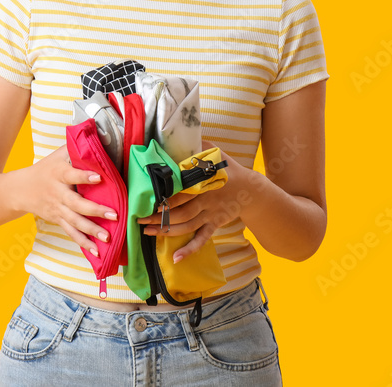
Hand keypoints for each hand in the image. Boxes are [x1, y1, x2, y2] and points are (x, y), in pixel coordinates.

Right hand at [15, 143, 118, 258]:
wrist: (20, 190)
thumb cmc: (44, 170)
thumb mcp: (57, 156)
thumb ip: (75, 148)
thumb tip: (94, 134)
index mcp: (58, 174)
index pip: (71, 175)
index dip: (84, 177)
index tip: (99, 177)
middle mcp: (58, 194)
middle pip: (76, 204)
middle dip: (95, 210)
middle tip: (113, 214)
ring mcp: (57, 209)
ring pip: (75, 222)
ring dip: (92, 230)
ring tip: (107, 237)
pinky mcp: (58, 220)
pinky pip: (71, 233)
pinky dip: (83, 243)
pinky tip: (96, 251)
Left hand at [135, 140, 251, 262]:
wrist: (252, 190)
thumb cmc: (229, 170)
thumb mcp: (215, 154)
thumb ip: (198, 146)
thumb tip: (182, 133)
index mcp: (203, 183)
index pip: (180, 192)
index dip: (163, 198)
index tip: (146, 199)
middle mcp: (206, 201)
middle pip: (179, 211)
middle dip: (158, 216)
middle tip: (138, 218)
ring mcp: (210, 215)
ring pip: (186, 226)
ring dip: (165, 231)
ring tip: (146, 232)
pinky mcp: (214, 225)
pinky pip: (201, 239)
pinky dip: (189, 249)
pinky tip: (176, 258)